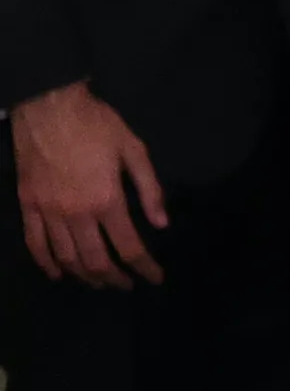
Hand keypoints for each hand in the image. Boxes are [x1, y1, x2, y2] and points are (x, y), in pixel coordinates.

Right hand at [12, 81, 165, 288]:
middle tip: (126, 285)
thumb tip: (162, 224)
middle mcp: (76, 213)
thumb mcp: (134, 150)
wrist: (49, 105)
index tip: (155, 278)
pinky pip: (34, 242)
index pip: (129, 247)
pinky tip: (57, 274)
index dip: (145, 268)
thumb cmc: (97, 124)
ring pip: (66, 257)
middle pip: (96, 260)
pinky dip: (46, 262)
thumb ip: (150, 189)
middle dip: (114, 278)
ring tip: (99, 282)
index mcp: (107, 200)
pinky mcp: (27, 204)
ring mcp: (48, 211)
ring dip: (84, 276)